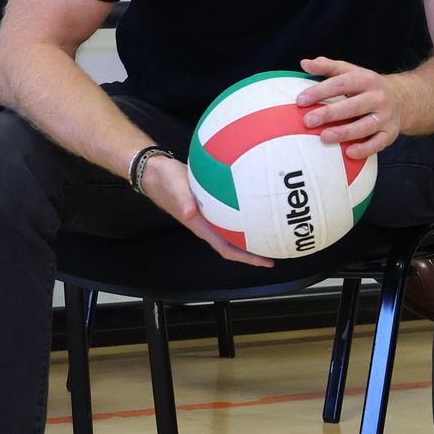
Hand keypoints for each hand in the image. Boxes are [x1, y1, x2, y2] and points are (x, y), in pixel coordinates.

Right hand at [139, 156, 272, 266]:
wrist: (155, 171)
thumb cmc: (164, 180)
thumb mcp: (174, 186)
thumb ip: (183, 200)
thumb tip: (190, 214)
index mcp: (201, 226)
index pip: (227, 249)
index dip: (246, 258)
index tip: (266, 262)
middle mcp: (208, 224)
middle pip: (235, 243)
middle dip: (256, 250)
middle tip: (278, 247)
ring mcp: (210, 215)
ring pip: (235, 230)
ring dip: (253, 233)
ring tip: (273, 231)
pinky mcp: (211, 204)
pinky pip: (232, 214)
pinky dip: (246, 214)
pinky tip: (258, 205)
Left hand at [296, 56, 399, 159]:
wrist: (402, 99)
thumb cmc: (367, 87)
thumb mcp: (351, 72)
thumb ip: (328, 67)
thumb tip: (305, 63)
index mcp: (366, 80)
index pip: (340, 84)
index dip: (320, 92)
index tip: (300, 101)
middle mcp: (378, 98)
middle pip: (352, 106)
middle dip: (329, 114)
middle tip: (308, 121)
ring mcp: (386, 116)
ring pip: (365, 126)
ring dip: (344, 132)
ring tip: (324, 137)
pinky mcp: (390, 133)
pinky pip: (378, 143)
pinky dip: (364, 149)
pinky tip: (348, 153)